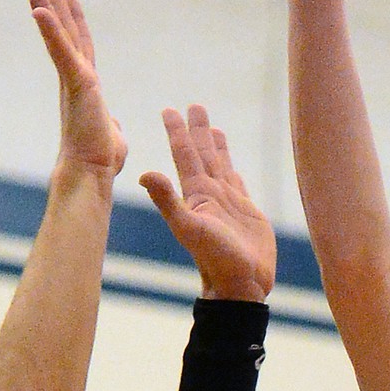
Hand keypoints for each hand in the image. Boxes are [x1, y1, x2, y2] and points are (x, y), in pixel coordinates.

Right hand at [24, 0, 126, 176]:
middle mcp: (75, 77)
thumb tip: (113, 126)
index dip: (73, 21)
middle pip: (62, 30)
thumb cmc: (100, 160)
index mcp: (84, 85)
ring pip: (57, 34)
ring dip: (45, 3)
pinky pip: (62, 52)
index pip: (78, 45)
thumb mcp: (111, 134)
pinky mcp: (78, 84)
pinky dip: (51, 31)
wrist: (91, 173)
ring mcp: (74, 79)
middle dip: (51, 0)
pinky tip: (41, 9)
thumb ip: (111, 124)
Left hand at [140, 105, 275, 300]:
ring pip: (220, 164)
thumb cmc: (216, 259)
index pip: (185, 155)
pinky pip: (237, 182)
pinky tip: (230, 163)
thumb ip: (168, 201)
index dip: (178, 132)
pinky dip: (232, 169)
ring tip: (212, 125)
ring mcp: (227, 202)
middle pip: (203, 153)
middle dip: (197, 130)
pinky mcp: (245, 211)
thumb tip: (144, 173)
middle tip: (194, 105)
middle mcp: (210, 193)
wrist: (241, 284)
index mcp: (196, 194)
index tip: (170, 109)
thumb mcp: (189, 227)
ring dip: (215, 145)